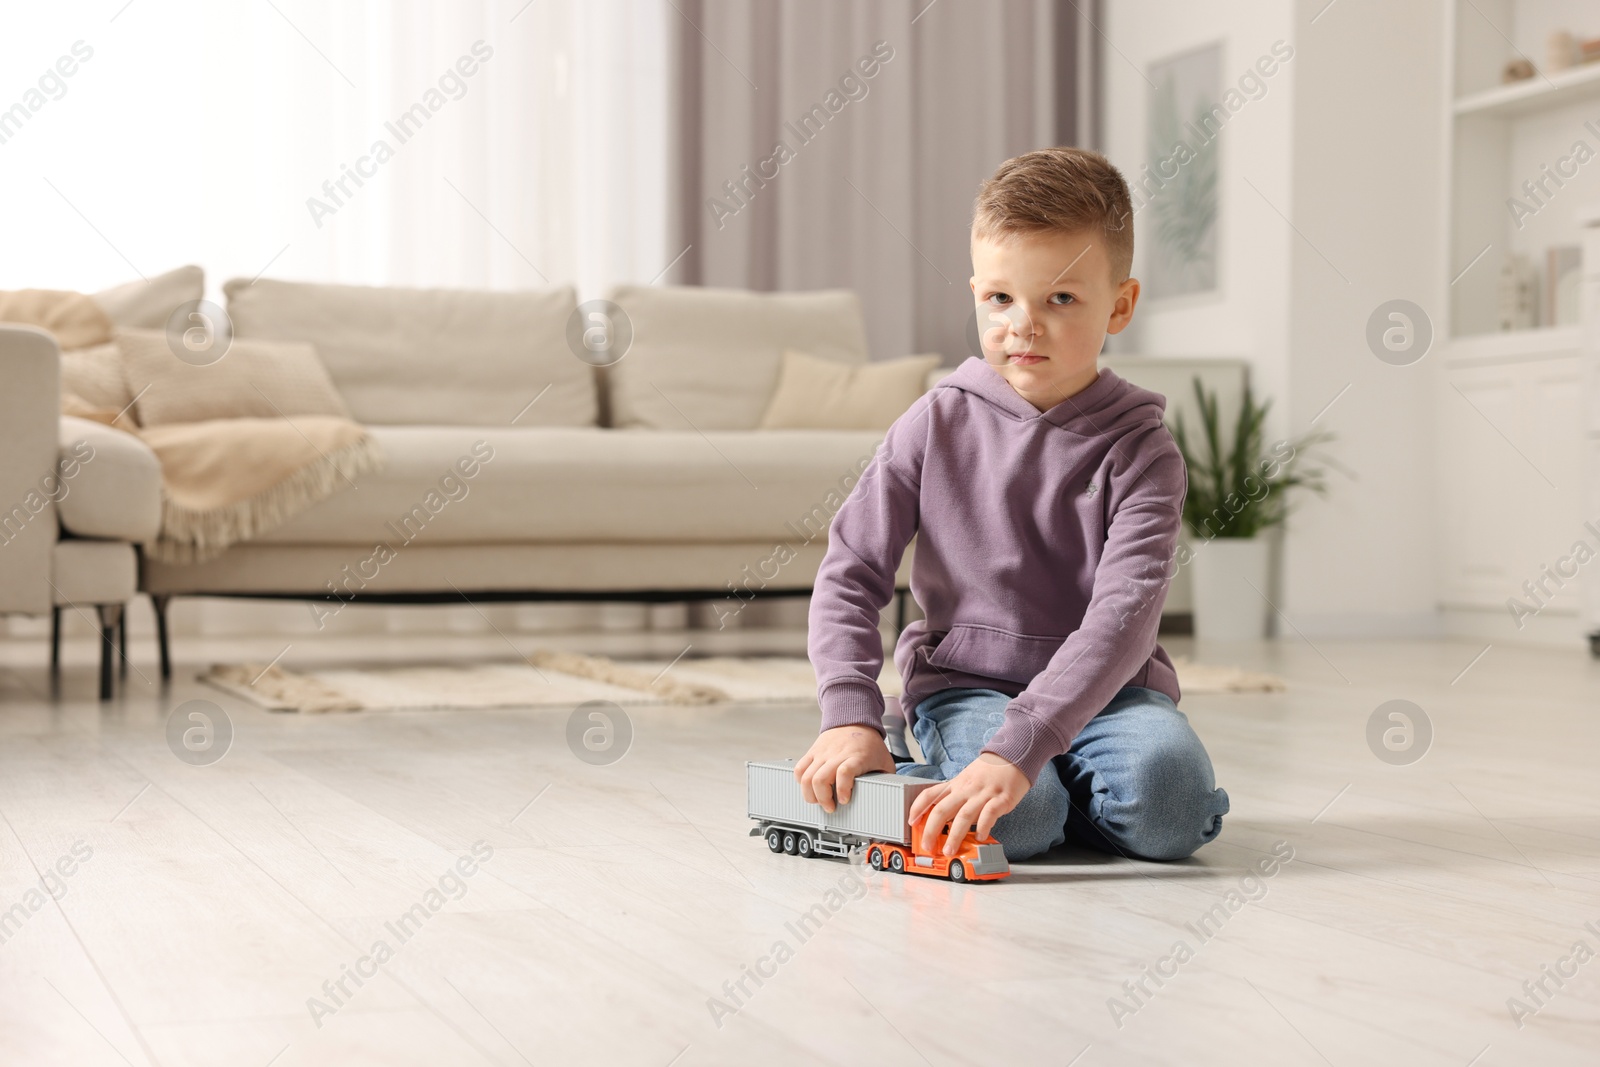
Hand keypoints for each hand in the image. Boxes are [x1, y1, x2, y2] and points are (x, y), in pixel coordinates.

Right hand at [794, 725, 894, 812]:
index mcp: (857, 757)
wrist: (854, 720)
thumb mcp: (884, 762)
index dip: (842, 789)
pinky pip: (800, 768)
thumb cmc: (870, 744)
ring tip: (819, 801)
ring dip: (810, 794)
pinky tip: (809, 788)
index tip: (844, 800)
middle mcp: (837, 754)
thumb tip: (891, 800)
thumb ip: (886, 780)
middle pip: (820, 778)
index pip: (844, 772)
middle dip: (822, 799)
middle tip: (830, 807)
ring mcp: (823, 753)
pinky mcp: (813, 752)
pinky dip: (801, 782)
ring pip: (806, 776)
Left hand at [908, 753, 1029, 855]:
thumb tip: (944, 820)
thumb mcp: (966, 779)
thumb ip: (956, 798)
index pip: (930, 794)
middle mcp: (966, 789)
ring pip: (963, 816)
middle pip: (942, 810)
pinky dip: (983, 827)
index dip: (917, 808)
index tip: (911, 822)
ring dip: (954, 836)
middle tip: (927, 846)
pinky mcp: (1001, 799)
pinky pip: (989, 814)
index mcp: (956, 784)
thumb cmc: (989, 771)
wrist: (1013, 756)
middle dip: (931, 830)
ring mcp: (983, 794)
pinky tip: (980, 837)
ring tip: (949, 850)